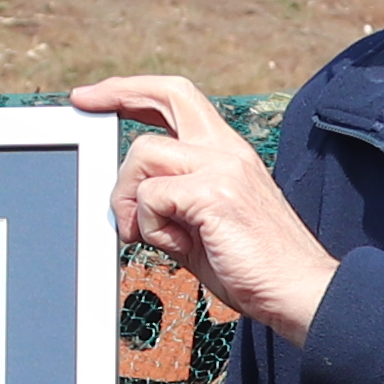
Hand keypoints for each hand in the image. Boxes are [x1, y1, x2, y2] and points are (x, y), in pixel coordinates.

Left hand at [78, 77, 340, 342]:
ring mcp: (223, 168)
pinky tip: (175, 247)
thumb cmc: (252, 269)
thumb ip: (169, 205)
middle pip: (168, 94)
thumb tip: (126, 204)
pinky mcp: (214, 193)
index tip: (98, 97)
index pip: (179, 99)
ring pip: (143, 153)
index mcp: (228, 154)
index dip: (135, 91)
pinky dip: (148, 227)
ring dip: (128, 198)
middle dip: (118, 90)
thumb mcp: (201, 228)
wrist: (299, 293)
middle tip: (84, 103)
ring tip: (144, 235)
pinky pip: (150, 197)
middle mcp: (228, 151)